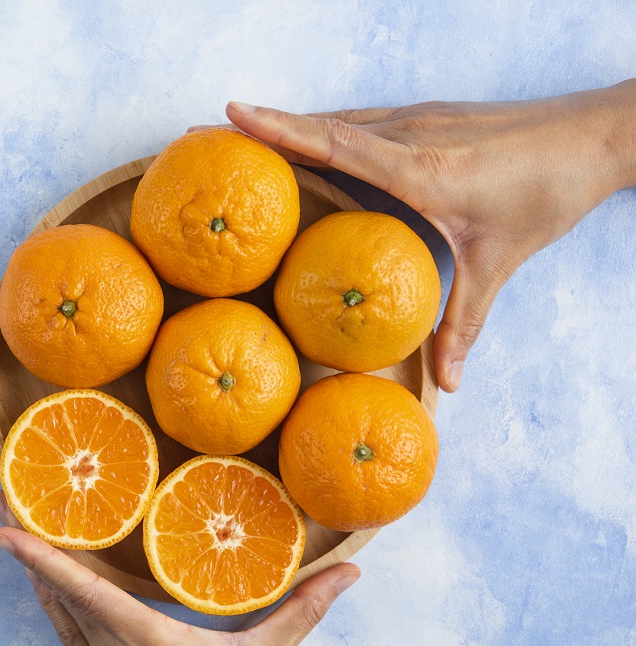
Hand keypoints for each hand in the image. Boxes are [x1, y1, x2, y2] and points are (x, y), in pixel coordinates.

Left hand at [0, 491, 359, 645]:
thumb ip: (303, 610)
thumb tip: (351, 571)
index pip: (86, 592)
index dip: (42, 558)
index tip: (3, 527)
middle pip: (62, 595)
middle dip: (27, 548)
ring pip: (62, 618)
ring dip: (36, 574)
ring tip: (12, 532)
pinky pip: (72, 643)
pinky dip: (55, 609)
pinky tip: (48, 590)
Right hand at [221, 79, 635, 391]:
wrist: (594, 138)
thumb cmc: (546, 193)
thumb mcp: (498, 262)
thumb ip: (464, 322)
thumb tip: (447, 383)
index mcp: (421, 167)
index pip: (335, 141)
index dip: (279, 129)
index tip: (227, 114)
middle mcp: (411, 134)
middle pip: (318, 125)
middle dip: (256, 126)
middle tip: (198, 136)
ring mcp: (417, 119)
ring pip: (336, 118)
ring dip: (284, 125)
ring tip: (234, 136)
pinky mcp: (425, 119)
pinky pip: (359, 123)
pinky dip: (318, 130)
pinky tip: (300, 143)